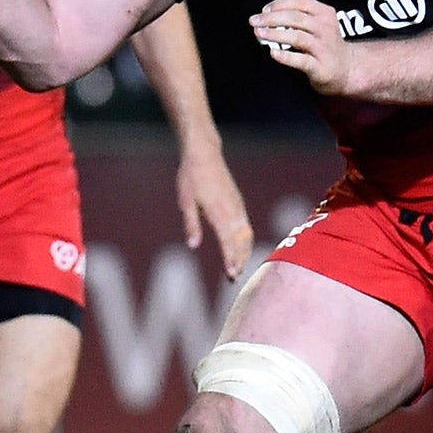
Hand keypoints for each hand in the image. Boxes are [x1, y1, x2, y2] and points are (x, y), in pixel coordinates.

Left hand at [176, 147, 253, 277]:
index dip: (230, 258)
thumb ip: (191, 224)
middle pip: (241, 241)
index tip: (232, 274)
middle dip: (239, 260)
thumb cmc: (191, 177)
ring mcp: (237, 206)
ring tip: (238, 267)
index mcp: (218, 210)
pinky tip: (241, 249)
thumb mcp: (186, 201)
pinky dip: (245, 240)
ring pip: (246, 234)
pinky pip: (246, 225)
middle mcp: (232, 209)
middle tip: (234, 278)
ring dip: (244, 252)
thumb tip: (193, 245)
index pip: (227, 240)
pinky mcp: (238, 203)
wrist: (204, 154)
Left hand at [252, 0, 352, 93]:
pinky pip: (302, 60)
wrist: (346, 67)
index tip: (263, 10)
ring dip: (275, 35)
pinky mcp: (321, 67)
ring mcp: (324, 48)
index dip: (279, 4)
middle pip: (296, 18)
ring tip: (259, 34)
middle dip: (272, 19)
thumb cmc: (326, 40)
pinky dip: (286, 56)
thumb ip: (304, 1)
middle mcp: (325, 28)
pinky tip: (272, 53)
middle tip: (254, 22)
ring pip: (297, 37)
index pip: (300, 2)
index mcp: (324, 13)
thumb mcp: (319, 19)